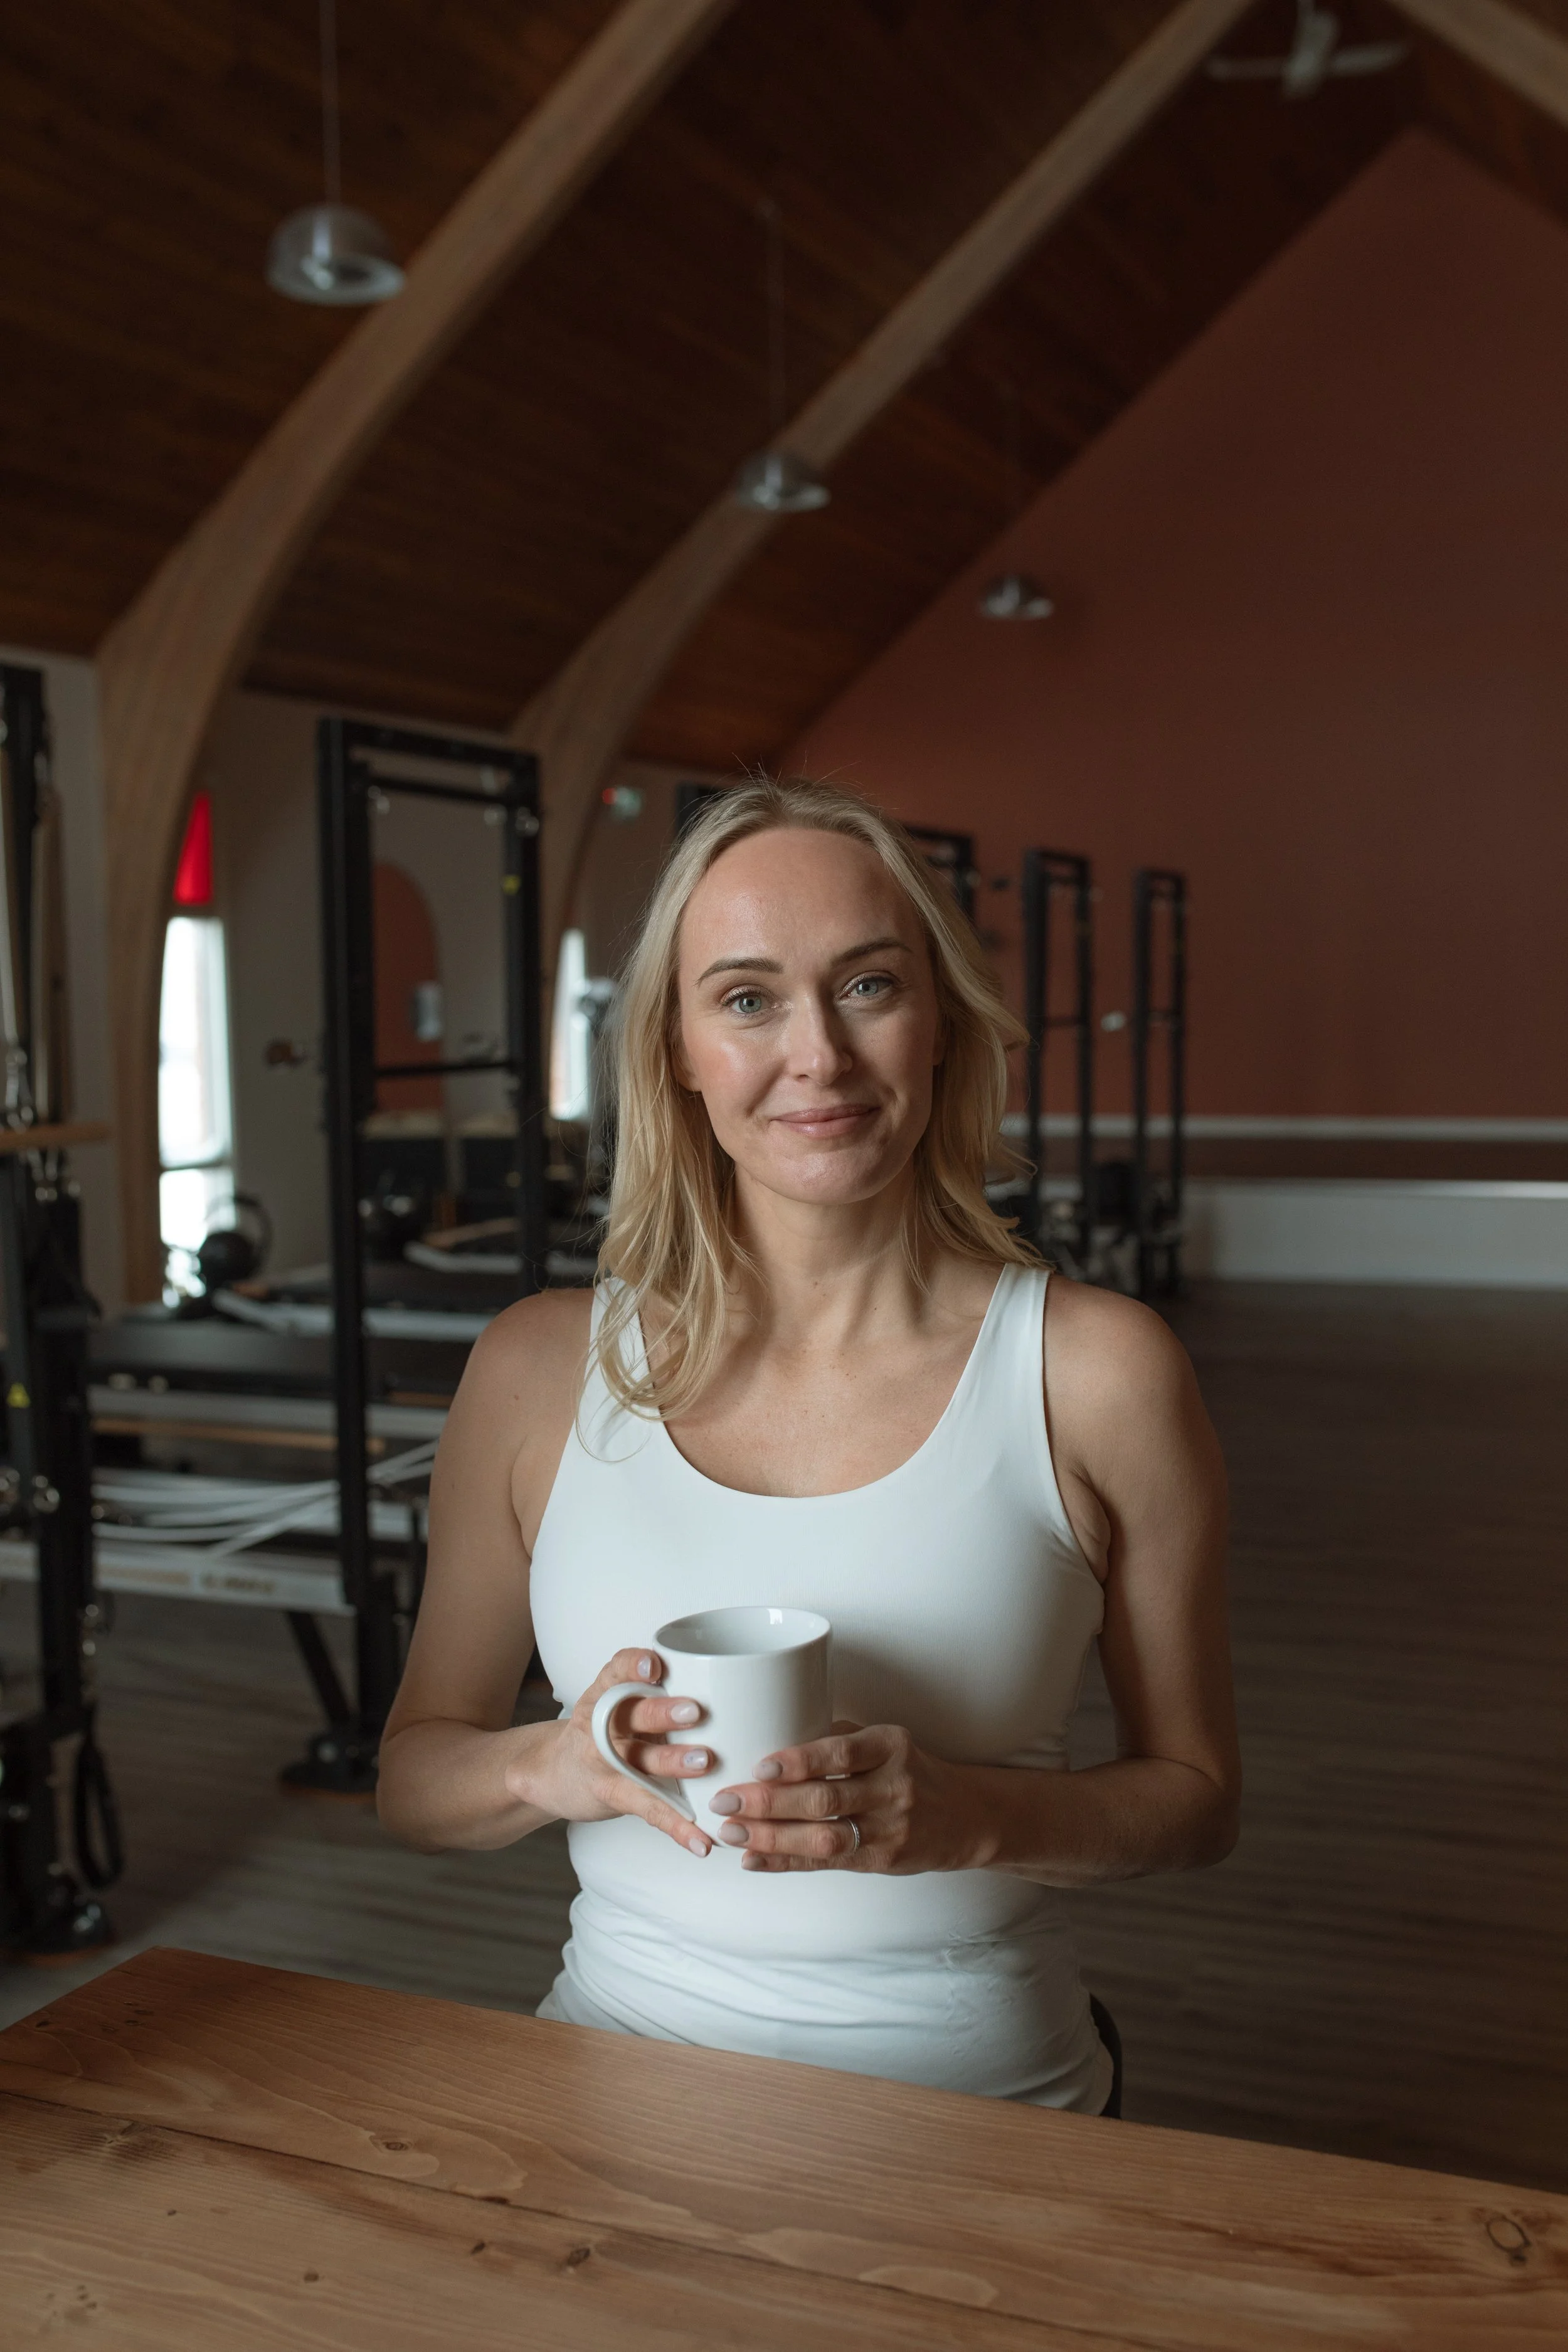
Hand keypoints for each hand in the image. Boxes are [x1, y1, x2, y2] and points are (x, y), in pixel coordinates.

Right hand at [520, 1649, 713, 1858]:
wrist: (550, 1774)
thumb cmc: (600, 1732)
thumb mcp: (616, 1704)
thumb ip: (654, 1693)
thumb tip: (728, 1685)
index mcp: (605, 1695)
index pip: (615, 1671)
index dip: (633, 1665)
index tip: (654, 1663)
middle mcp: (602, 1724)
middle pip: (631, 1714)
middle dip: (663, 1712)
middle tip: (695, 1711)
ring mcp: (604, 1762)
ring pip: (639, 1759)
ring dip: (672, 1762)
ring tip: (704, 1762)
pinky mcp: (612, 1796)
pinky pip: (648, 1809)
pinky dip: (677, 1827)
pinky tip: (701, 1840)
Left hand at [708, 1720, 982, 1873]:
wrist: (964, 1817)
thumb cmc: (910, 1771)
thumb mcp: (885, 1743)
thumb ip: (837, 1738)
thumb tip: (772, 1733)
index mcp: (890, 1746)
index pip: (841, 1752)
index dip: (799, 1761)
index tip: (759, 1766)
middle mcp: (893, 1787)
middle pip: (825, 1798)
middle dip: (769, 1802)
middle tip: (725, 1800)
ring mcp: (890, 1828)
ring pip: (823, 1836)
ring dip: (771, 1837)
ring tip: (731, 1833)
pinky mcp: (883, 1861)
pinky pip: (827, 1863)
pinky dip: (786, 1862)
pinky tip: (754, 1861)